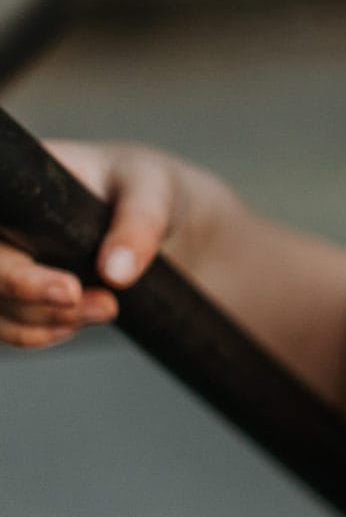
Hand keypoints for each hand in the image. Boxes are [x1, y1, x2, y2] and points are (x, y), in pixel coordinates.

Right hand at [0, 140, 210, 348]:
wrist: (158, 216)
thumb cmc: (144, 186)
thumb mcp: (152, 189)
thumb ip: (139, 224)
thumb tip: (115, 273)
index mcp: (13, 184)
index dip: (9, 266)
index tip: (68, 288)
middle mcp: (1, 225)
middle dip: (32, 297)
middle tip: (104, 305)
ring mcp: (4, 259)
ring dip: (46, 320)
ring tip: (108, 308)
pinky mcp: (13, 290)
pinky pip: (8, 324)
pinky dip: (41, 333)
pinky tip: (83, 319)